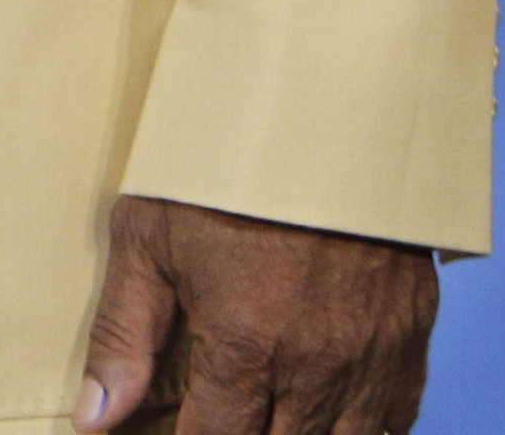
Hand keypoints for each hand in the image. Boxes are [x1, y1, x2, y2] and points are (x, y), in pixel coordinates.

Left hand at [76, 195, 436, 434]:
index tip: (167, 432)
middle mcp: (314, 365)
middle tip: (217, 416)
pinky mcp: (410, 334)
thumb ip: (122, 333)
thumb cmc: (229, 159)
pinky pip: (395, 419)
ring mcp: (371, 356)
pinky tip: (328, 420)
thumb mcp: (150, 232)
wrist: (331, 103)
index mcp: (245, 345)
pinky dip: (362, 431)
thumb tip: (94, 418)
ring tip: (267, 416)